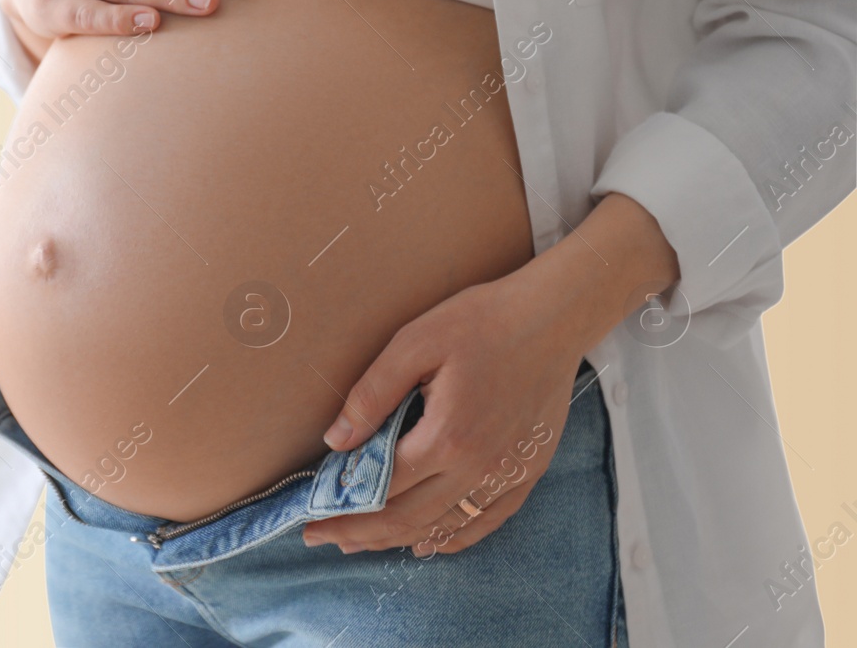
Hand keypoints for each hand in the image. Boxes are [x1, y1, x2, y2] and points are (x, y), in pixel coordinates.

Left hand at [301, 192, 678, 555]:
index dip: (341, 507)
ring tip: (360, 543)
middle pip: (407, 518)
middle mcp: (477, 467)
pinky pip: (486, 522)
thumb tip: (336, 441)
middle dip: (359, 533)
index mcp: (446, 437)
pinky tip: (428, 542)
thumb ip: (372, 395)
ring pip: (444, 527)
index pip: (380, 487)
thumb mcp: (413, 345)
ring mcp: (506, 475)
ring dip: (397, 540)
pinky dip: (452, 538)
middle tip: (321, 537)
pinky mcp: (526, 472)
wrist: (552, 318)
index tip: (311, 517)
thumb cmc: (481, 322)